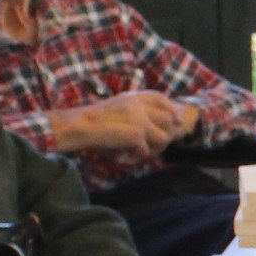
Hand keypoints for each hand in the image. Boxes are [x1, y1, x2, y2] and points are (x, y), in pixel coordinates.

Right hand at [55, 90, 198, 157]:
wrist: (79, 125)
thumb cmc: (92, 122)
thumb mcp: (116, 108)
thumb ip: (134, 112)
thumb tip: (154, 127)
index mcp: (133, 97)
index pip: (161, 98)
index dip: (172, 110)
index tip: (177, 121)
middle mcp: (139, 105)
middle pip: (169, 120)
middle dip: (165, 135)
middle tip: (151, 148)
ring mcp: (140, 119)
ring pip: (164, 138)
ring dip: (154, 150)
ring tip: (137, 154)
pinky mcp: (136, 133)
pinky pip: (146, 152)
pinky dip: (136, 158)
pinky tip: (122, 158)